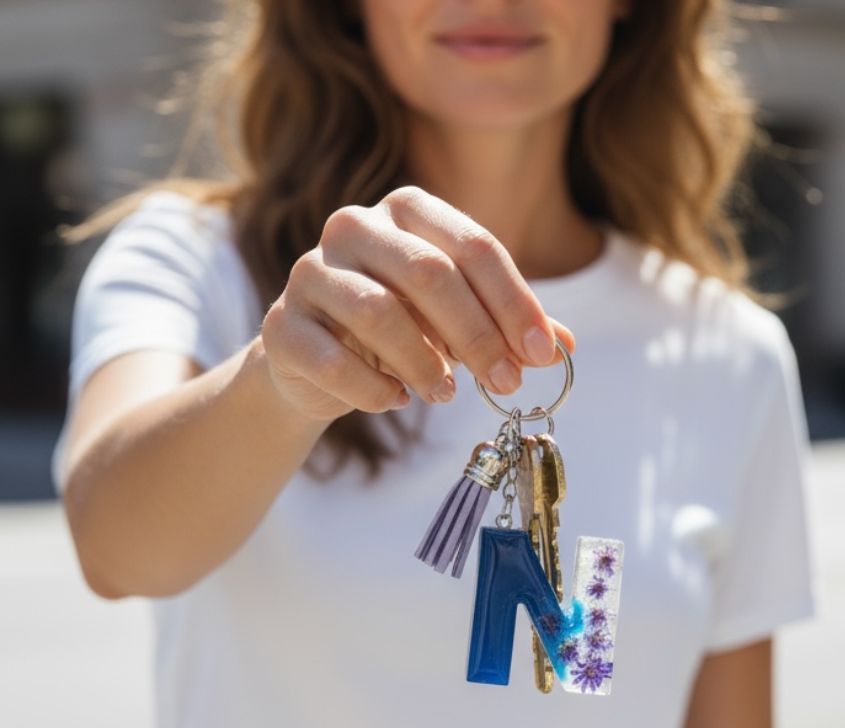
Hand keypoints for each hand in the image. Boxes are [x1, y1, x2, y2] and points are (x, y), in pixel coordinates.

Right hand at [260, 185, 575, 422]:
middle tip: (506, 383)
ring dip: (425, 364)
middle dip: (478, 336)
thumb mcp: (458, 321)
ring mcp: (310, 272)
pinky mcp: (281, 324)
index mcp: (407, 209)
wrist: (314, 360)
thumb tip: (564, 347)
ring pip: (378, 313)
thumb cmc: (399, 330)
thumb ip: (506, 327)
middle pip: (429, 273)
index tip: (542, 353)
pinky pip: (331, 359)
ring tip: (447, 395)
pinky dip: (373, 388)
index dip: (514, 303)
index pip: (473, 246)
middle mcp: (354, 226)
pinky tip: (396, 401)